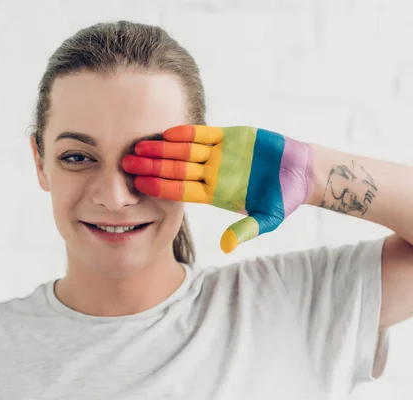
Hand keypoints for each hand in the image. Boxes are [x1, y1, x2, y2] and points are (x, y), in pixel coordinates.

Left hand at [122, 125, 313, 252]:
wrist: (300, 172)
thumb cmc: (284, 198)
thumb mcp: (269, 218)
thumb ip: (247, 231)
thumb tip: (226, 248)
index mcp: (215, 194)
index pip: (180, 191)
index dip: (160, 187)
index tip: (139, 185)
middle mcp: (211, 174)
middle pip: (175, 170)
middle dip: (152, 167)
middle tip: (126, 163)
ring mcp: (218, 155)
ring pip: (184, 151)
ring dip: (162, 149)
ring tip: (139, 146)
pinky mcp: (228, 137)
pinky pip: (203, 134)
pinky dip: (187, 133)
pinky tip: (167, 132)